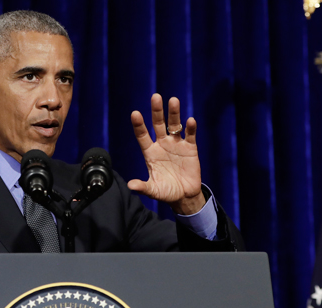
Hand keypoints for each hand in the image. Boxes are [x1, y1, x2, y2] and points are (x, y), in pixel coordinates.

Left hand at [128, 94, 205, 214]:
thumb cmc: (166, 192)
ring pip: (174, 125)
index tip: (135, 113)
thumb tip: (130, 186)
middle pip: (158, 124)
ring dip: (174, 113)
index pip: (142, 136)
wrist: (184, 196)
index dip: (139, 125)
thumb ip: (143, 187)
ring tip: (173, 100)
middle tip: (155, 97)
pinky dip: (190, 128)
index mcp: (150, 152)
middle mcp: (162, 145)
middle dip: (157, 111)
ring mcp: (176, 145)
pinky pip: (190, 135)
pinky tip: (190, 121)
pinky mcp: (190, 148)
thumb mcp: (154, 190)